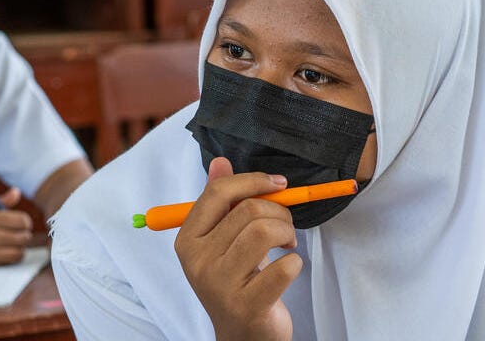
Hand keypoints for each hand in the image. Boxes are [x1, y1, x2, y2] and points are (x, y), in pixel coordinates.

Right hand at [0, 188, 31, 268]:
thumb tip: (17, 192)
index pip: (22, 220)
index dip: (24, 222)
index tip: (19, 223)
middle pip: (24, 237)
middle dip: (24, 235)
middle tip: (17, 234)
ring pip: (18, 253)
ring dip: (18, 249)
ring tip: (10, 245)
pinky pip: (5, 263)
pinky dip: (8, 259)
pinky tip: (1, 253)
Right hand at [175, 158, 297, 340]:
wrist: (243, 335)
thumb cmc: (236, 281)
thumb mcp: (222, 241)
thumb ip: (220, 202)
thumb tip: (220, 162)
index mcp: (188, 240)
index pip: (218, 193)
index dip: (254, 181)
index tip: (279, 185)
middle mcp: (197, 262)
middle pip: (248, 211)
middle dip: (279, 212)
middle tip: (285, 228)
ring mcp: (219, 285)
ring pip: (264, 232)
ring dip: (287, 232)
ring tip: (288, 244)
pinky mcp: (246, 306)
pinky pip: (284, 267)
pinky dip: (296, 263)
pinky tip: (289, 269)